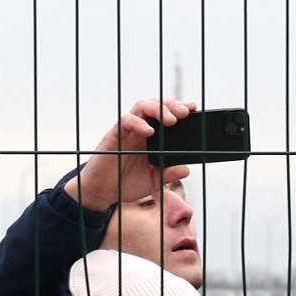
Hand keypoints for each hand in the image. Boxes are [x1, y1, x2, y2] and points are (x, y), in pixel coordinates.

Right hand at [63, 98, 194, 211]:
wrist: (102, 191)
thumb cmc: (126, 182)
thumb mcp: (153, 181)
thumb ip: (168, 174)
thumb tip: (186, 169)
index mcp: (152, 137)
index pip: (166, 115)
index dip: (179, 108)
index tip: (193, 108)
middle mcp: (140, 129)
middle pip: (156, 104)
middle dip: (172, 104)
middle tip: (185, 112)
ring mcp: (128, 130)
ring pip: (142, 106)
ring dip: (159, 109)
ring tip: (171, 120)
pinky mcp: (115, 134)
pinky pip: (127, 120)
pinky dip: (139, 123)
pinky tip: (149, 131)